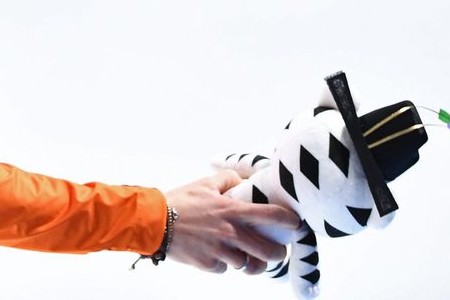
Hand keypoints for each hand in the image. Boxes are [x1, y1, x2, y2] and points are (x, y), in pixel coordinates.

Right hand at [163, 170, 300, 275]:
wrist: (153, 222)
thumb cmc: (178, 201)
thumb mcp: (203, 184)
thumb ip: (226, 180)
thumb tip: (241, 180)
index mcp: (232, 211)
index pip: (272, 216)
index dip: (290, 221)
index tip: (296, 224)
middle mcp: (231, 233)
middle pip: (270, 252)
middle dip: (277, 253)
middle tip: (276, 251)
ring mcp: (221, 251)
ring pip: (249, 265)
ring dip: (249, 262)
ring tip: (246, 258)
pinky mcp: (209, 265)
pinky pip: (224, 269)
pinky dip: (222, 264)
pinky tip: (215, 254)